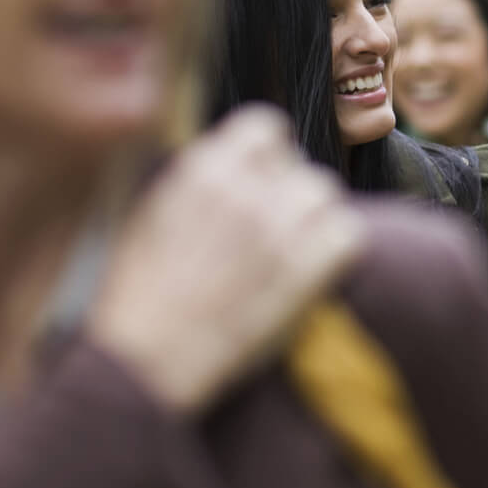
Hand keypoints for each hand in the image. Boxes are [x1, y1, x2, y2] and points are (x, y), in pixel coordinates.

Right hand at [87, 106, 362, 415]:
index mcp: (202, 172)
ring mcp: (281, 229)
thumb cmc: (138, 299)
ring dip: (317, 220)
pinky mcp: (309, 270)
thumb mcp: (147, 218)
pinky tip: (317, 270)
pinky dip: (339, 249)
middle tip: (276, 230)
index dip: (268, 156)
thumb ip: (192, 183)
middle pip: (301, 167)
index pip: (264, 127)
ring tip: (295, 252)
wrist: (147, 361)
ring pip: (327, 196)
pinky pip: (350, 235)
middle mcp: (246, 191)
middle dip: (291, 194)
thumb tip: (225, 165)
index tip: (264, 181)